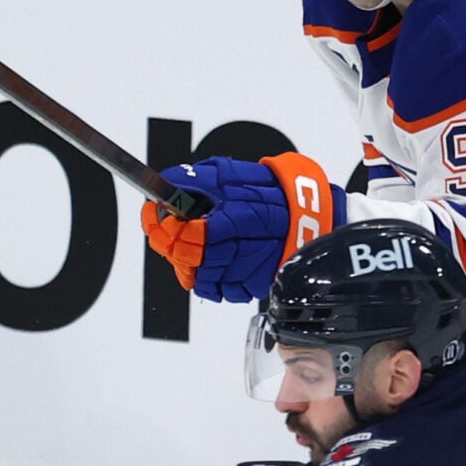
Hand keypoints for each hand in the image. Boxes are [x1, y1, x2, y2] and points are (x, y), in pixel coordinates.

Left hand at [140, 153, 341, 302]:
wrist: (311, 215)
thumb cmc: (271, 193)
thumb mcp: (232, 174)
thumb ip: (196, 179)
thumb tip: (166, 182)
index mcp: (235, 219)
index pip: (184, 234)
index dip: (162, 226)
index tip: (154, 214)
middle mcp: (242, 248)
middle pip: (187, 259)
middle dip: (173, 244)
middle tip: (170, 230)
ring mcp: (248, 271)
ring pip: (199, 279)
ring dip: (189, 263)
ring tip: (193, 246)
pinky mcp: (254, 285)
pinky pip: (220, 291)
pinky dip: (210, 279)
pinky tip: (213, 261)